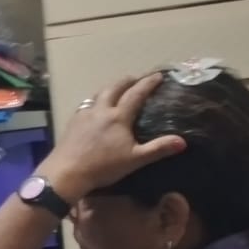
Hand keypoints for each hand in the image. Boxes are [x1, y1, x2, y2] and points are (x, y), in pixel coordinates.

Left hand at [39, 73, 186, 197]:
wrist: (66, 173)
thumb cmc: (103, 166)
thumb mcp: (135, 159)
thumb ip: (158, 149)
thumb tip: (182, 141)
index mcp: (117, 117)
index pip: (136, 94)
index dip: (148, 83)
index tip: (158, 75)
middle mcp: (100, 111)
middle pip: (114, 88)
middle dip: (128, 80)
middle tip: (137, 77)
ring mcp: (83, 115)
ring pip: (97, 94)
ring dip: (110, 88)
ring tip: (117, 88)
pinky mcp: (71, 123)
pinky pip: (86, 104)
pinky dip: (95, 99)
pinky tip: (95, 106)